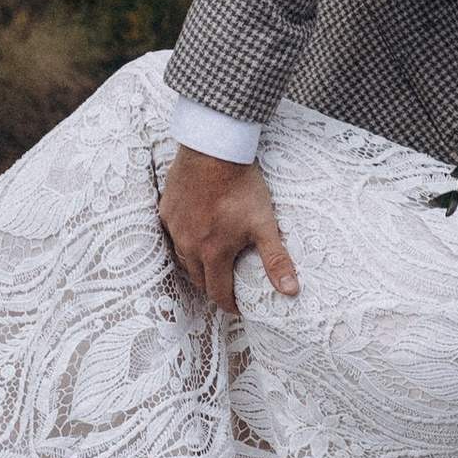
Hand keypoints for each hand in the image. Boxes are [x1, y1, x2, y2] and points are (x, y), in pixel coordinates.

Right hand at [159, 148, 299, 312]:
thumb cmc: (241, 186)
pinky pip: (173, 234)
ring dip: (198, 266)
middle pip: (198, 279)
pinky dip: (184, 241)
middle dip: (214, 287)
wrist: (213, 150)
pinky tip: (195, 233)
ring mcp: (175, 227)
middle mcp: (189, 245)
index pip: (218, 292)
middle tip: (228, 286)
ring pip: (184, 258)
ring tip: (214, 263)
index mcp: (212, 253)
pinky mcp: (167, 209)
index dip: (230, 304)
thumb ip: (276, 259)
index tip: (239, 307)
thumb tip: (290, 290)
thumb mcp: (264, 224)